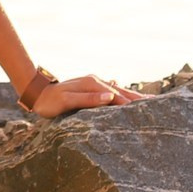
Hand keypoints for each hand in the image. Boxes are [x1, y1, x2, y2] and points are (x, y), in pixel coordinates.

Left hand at [28, 73, 142, 117]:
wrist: (37, 95)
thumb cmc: (51, 102)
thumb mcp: (67, 101)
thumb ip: (88, 99)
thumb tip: (110, 96)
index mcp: (92, 84)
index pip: (116, 96)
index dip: (131, 103)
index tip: (146, 109)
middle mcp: (95, 82)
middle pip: (121, 91)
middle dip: (137, 98)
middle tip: (155, 103)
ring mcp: (94, 85)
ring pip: (118, 91)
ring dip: (132, 96)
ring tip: (148, 101)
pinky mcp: (91, 90)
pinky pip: (111, 93)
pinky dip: (122, 96)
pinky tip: (129, 98)